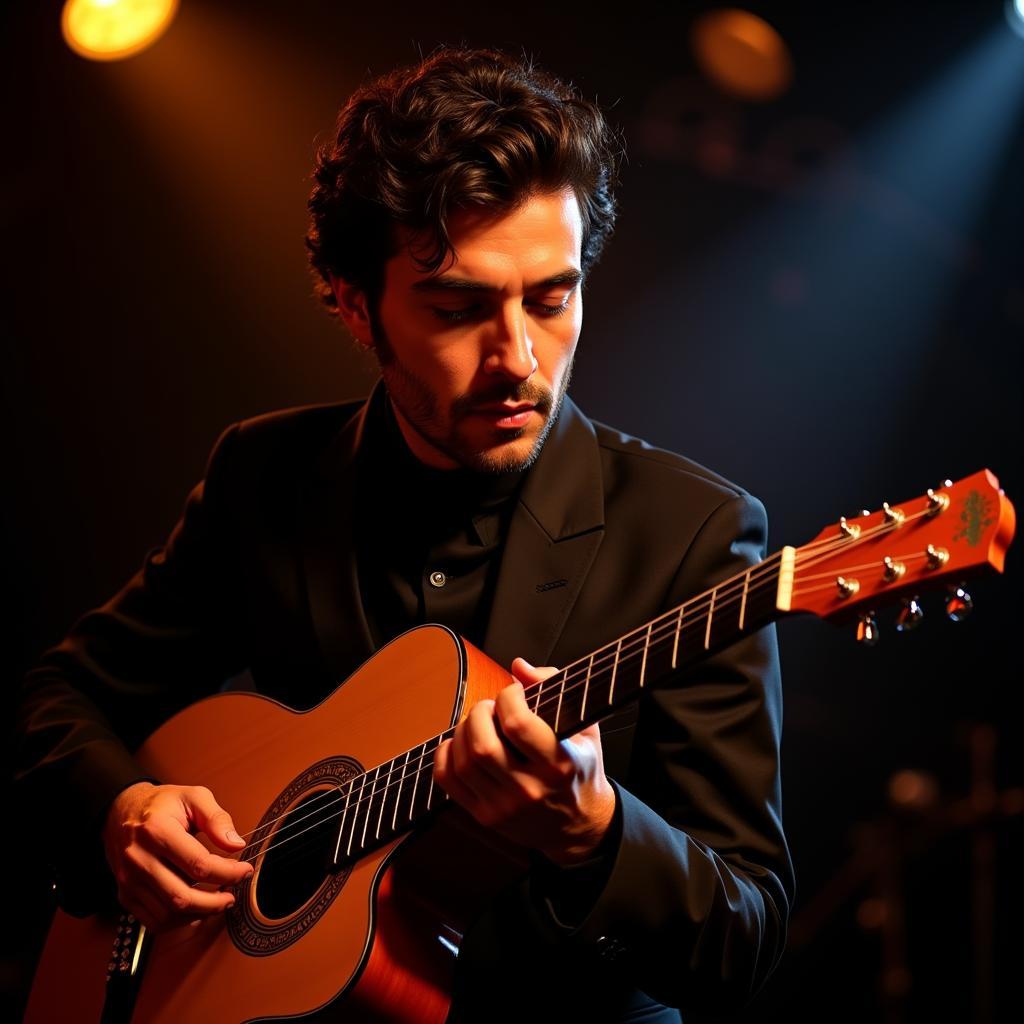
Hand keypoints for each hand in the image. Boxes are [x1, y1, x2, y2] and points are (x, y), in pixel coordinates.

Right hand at [102, 781, 252, 930]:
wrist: (120, 811)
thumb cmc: (160, 804)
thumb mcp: (193, 797)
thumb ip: (217, 819)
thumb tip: (236, 844)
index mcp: (156, 831)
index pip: (198, 865)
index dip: (227, 873)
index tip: (244, 870)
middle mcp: (139, 859)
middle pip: (181, 897)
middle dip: (215, 902)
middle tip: (232, 896)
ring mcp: (129, 880)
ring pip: (168, 914)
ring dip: (199, 913)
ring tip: (217, 901)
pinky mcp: (125, 895)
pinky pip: (154, 921)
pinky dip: (179, 921)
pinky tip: (195, 909)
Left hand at [433, 658, 616, 864]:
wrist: (579, 826)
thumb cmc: (580, 770)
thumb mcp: (584, 728)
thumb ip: (556, 689)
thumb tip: (518, 666)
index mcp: (559, 764)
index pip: (518, 725)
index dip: (508, 697)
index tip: (514, 693)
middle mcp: (530, 789)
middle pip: (483, 744)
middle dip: (480, 713)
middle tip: (490, 707)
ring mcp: (505, 807)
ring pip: (464, 761)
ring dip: (463, 730)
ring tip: (478, 722)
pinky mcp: (485, 817)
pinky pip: (448, 780)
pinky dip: (446, 754)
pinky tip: (461, 743)